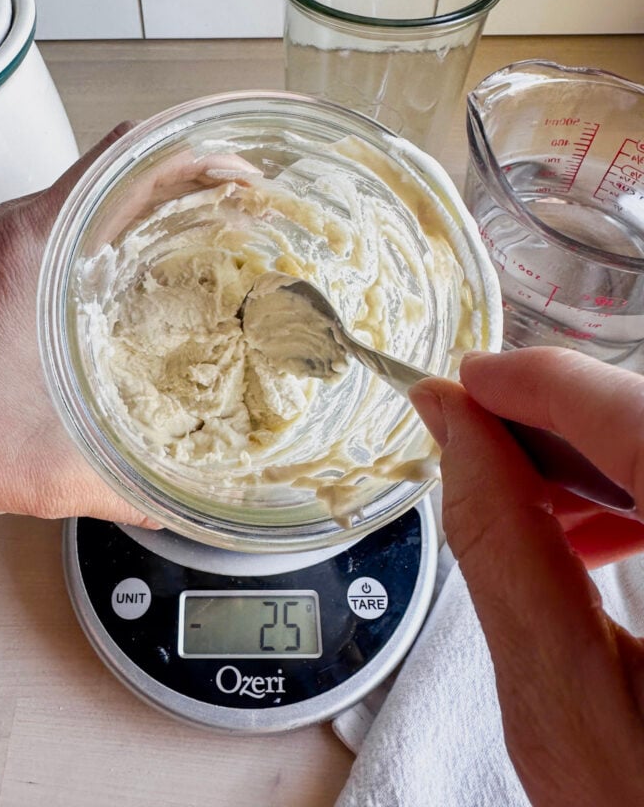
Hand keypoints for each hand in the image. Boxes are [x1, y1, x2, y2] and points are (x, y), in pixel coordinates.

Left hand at [0, 123, 252, 525]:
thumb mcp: (39, 468)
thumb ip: (119, 491)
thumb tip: (173, 503)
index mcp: (37, 246)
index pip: (129, 159)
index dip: (198, 156)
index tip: (242, 174)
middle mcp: (18, 226)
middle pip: (121, 167)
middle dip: (190, 182)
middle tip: (241, 213)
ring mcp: (1, 238)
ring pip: (94, 194)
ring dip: (151, 207)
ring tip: (206, 240)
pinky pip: (68, 223)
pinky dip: (114, 234)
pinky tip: (139, 278)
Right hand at [410, 347, 643, 806]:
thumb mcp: (559, 697)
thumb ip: (500, 545)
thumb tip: (453, 425)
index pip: (637, 418)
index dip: (542, 384)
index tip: (466, 382)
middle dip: (563, 419)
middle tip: (474, 434)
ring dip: (600, 458)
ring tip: (525, 495)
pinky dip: (638, 491)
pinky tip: (593, 531)